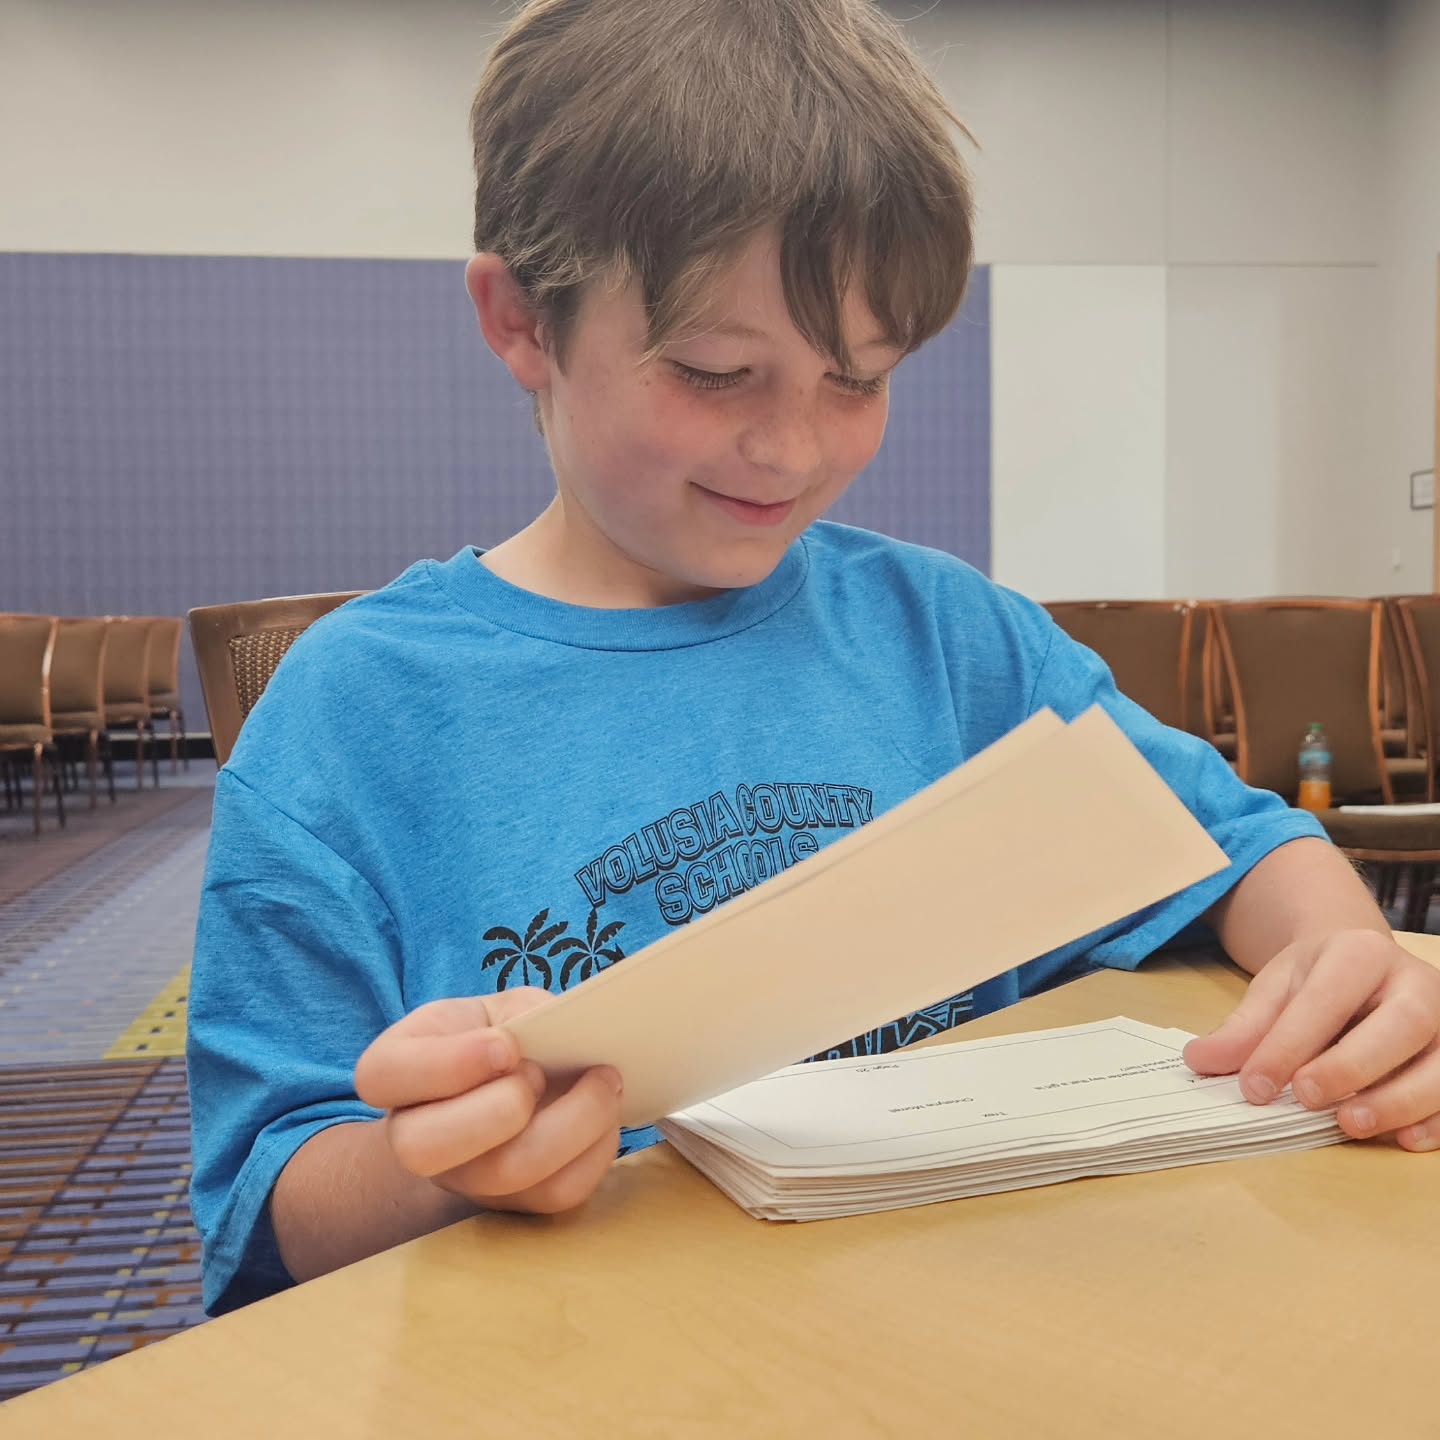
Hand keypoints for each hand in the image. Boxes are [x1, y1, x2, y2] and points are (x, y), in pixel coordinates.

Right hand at [355, 989, 622, 1212]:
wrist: (521, 1083)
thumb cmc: (504, 1035)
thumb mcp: (502, 1007)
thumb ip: (521, 1014)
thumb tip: (556, 1032)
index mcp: (395, 1071)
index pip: (383, 1076)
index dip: (448, 1065)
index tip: (506, 1046)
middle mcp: (413, 1136)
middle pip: (426, 1149)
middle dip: (499, 1108)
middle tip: (538, 1071)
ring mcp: (462, 1178)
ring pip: (503, 1176)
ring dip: (569, 1125)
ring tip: (602, 1081)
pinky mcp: (515, 1203)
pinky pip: (555, 1193)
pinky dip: (595, 1151)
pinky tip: (607, 1114)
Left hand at [1184, 929, 1439, 1150]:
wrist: (1366, 966)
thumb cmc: (1318, 980)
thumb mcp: (1276, 989)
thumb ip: (1243, 1028)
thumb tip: (1200, 1061)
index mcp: (1361, 953)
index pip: (1327, 999)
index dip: (1290, 1044)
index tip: (1256, 1086)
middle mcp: (1416, 981)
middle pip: (1403, 1023)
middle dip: (1353, 1065)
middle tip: (1307, 1099)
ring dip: (1398, 1100)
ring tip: (1349, 1125)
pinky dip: (1436, 1120)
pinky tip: (1403, 1139)